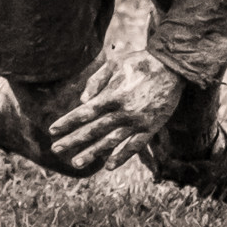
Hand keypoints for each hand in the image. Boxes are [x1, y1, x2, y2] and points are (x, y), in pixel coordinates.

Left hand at [47, 50, 185, 170]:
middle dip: (73, 140)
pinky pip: (134, 146)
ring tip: (76, 162)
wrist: (173, 67)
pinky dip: (121, 156)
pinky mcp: (150, 127)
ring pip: (110, 141)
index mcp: (112, 95)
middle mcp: (122, 111)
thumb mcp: (115, 63)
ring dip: (92, 153)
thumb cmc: (141, 61)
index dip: (68, 122)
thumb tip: (82, 101)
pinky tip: (109, 165)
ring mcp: (137, 122)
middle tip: (56, 149)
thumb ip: (96, 81)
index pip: (84, 113)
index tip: (52, 130)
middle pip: (93, 130)